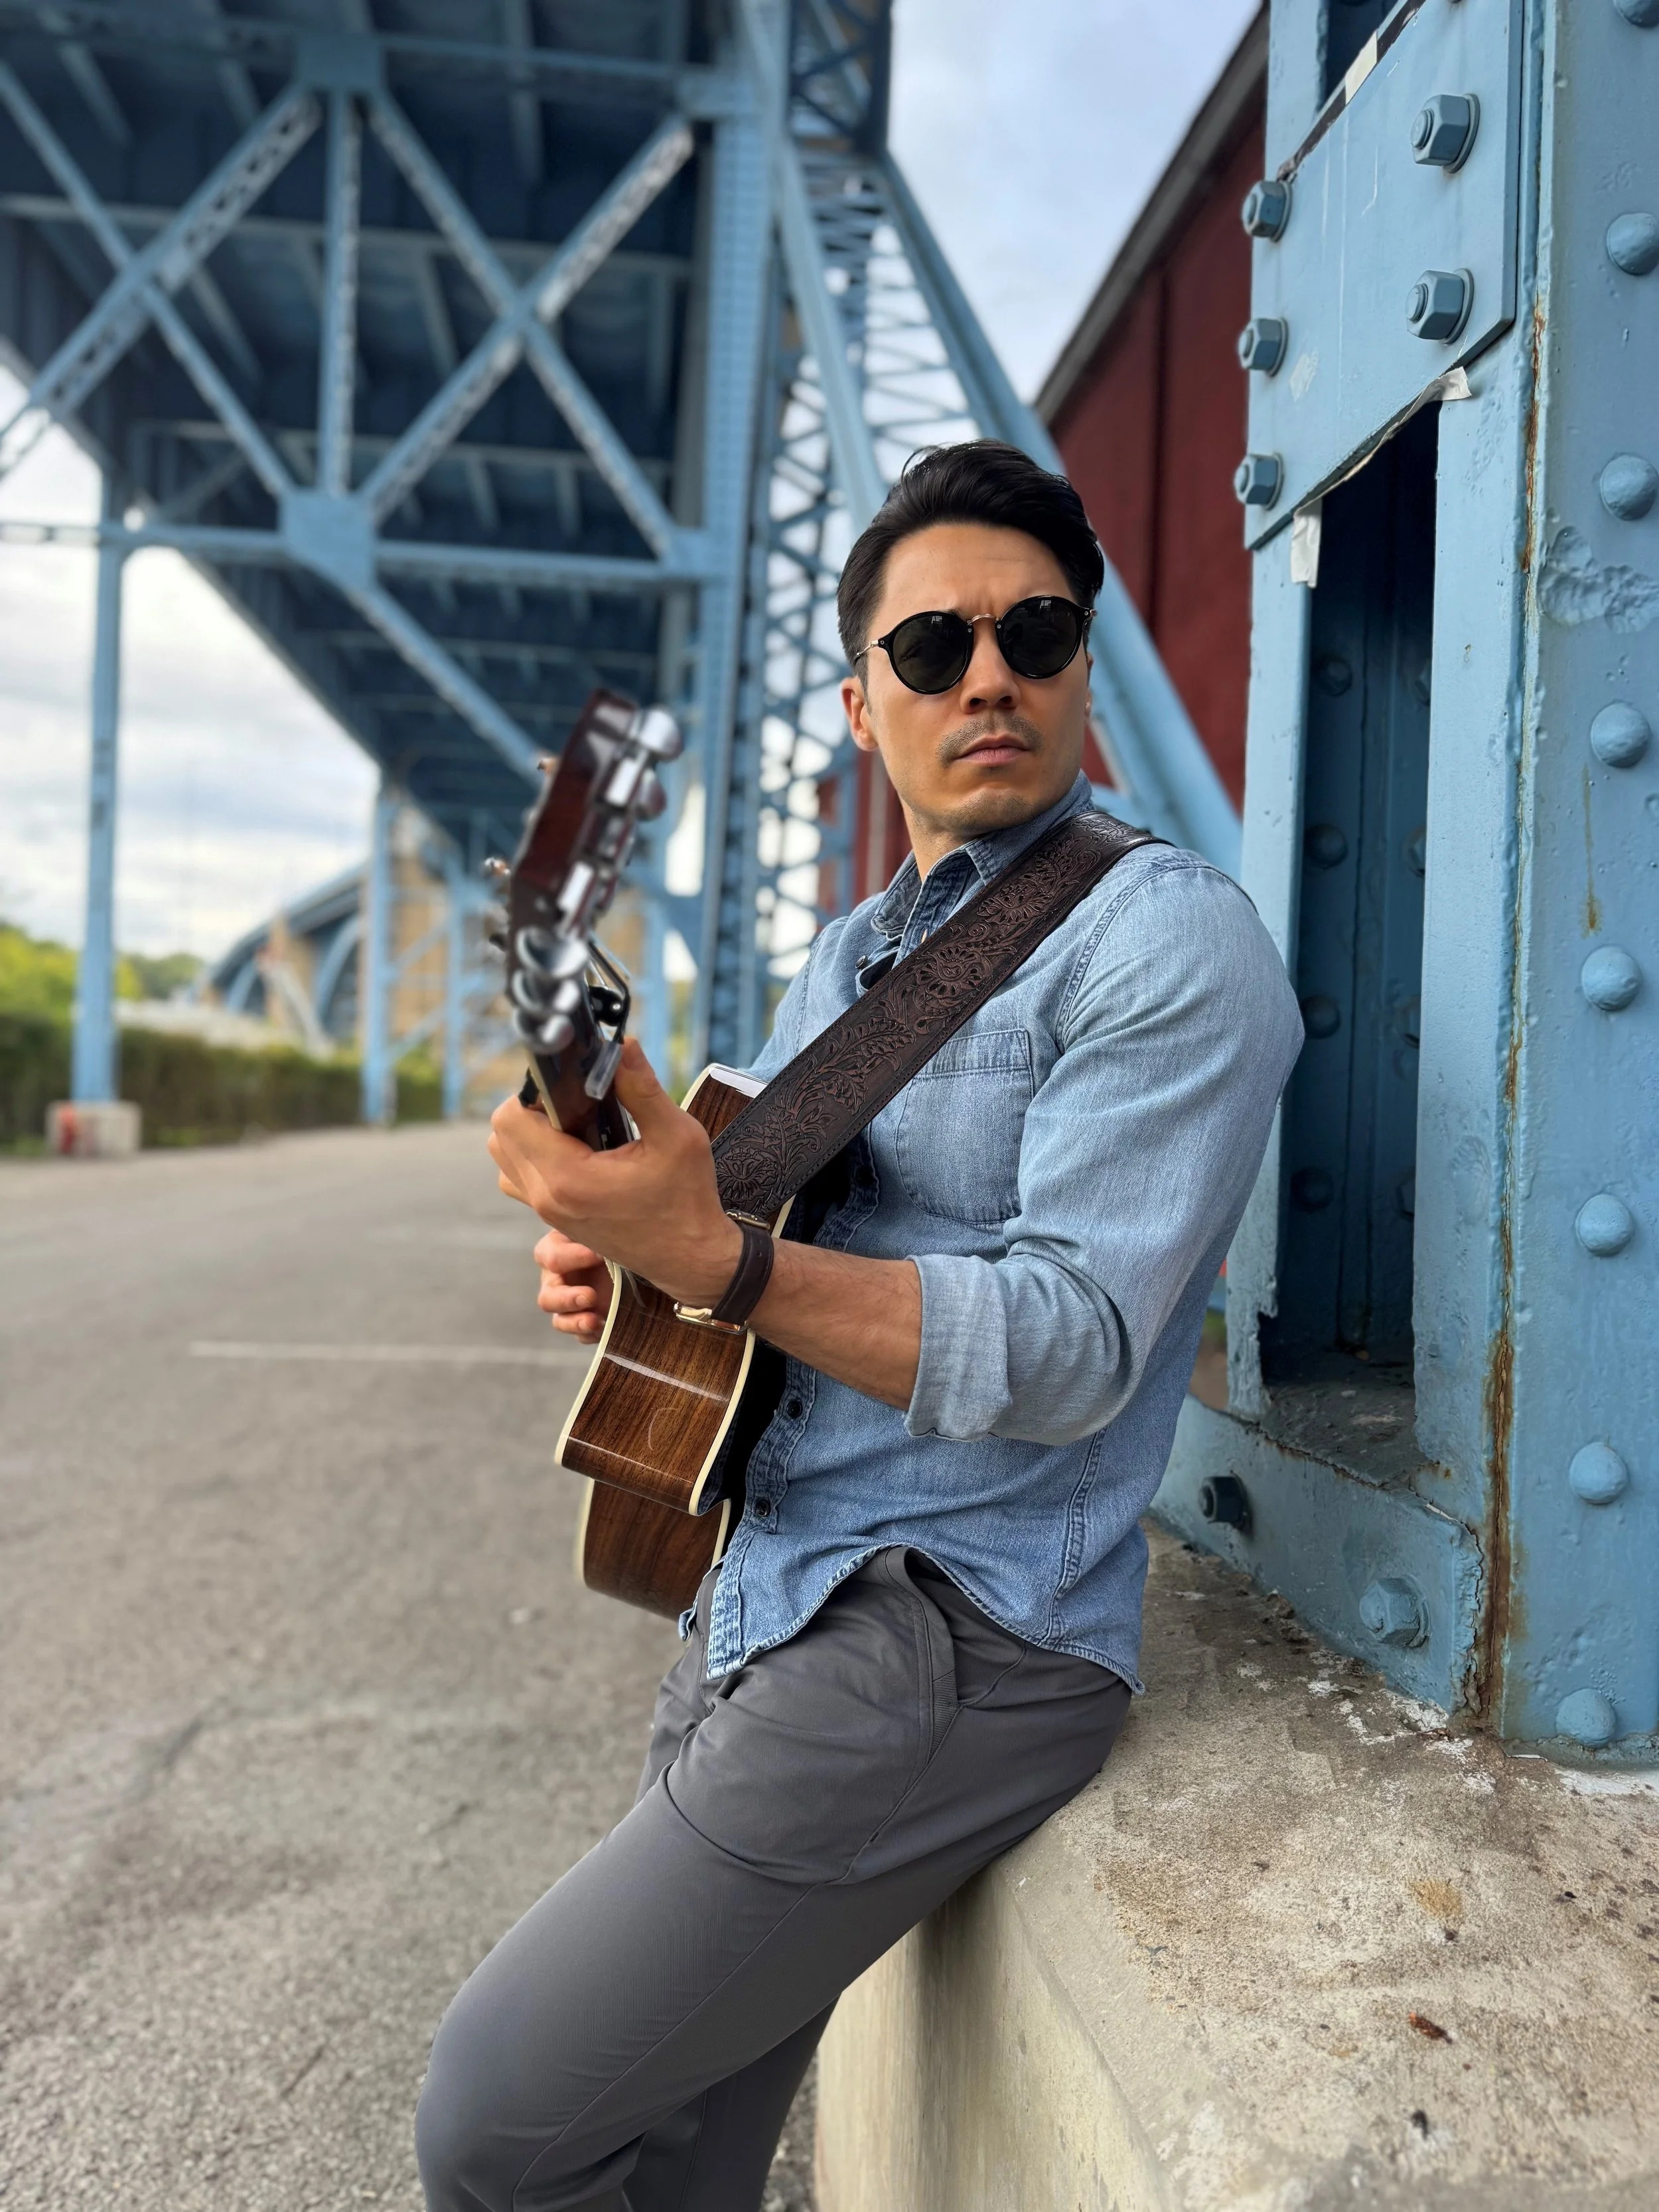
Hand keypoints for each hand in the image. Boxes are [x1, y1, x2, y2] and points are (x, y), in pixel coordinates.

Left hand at [487, 1040, 743, 1309]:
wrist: (690, 1259)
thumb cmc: (687, 1201)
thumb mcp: (677, 1137)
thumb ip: (642, 1089)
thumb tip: (620, 1046)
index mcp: (569, 1178)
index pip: (511, 1119)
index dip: (535, 1091)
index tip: (571, 1085)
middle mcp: (547, 1197)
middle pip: (500, 1135)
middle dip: (531, 1108)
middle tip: (577, 1102)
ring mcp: (546, 1212)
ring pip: (503, 1157)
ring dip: (527, 1133)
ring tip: (575, 1126)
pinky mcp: (553, 1219)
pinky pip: (518, 1178)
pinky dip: (532, 1157)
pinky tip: (574, 1150)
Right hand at [534, 1228, 611, 1341]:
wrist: (634, 1251)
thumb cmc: (612, 1232)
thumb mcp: (604, 1228)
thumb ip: (599, 1233)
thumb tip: (607, 1245)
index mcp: (555, 1249)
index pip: (552, 1257)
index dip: (574, 1258)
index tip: (600, 1255)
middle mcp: (556, 1279)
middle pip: (548, 1296)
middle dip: (568, 1299)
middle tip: (590, 1296)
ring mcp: (569, 1304)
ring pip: (559, 1320)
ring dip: (575, 1323)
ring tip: (594, 1321)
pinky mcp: (585, 1320)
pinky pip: (581, 1335)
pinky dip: (592, 1334)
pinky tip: (606, 1329)